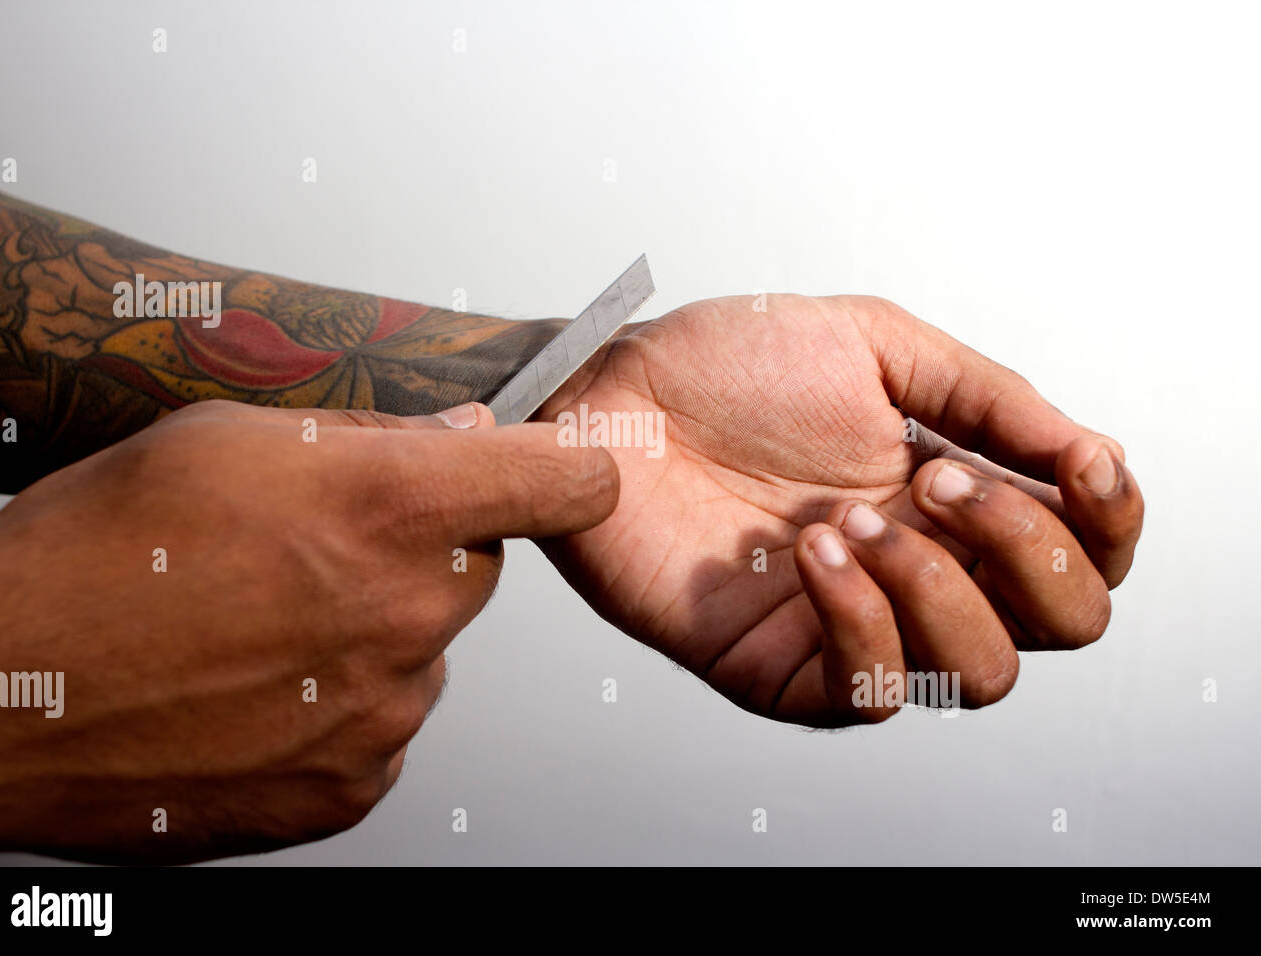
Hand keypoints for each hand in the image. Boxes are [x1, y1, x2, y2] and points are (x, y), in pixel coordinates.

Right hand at [0, 400, 616, 861]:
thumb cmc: (91, 557)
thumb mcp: (225, 436)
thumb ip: (373, 435)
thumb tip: (465, 435)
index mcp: (388, 509)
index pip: (562, 484)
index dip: (568, 471)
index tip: (560, 471)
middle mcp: (406, 615)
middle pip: (476, 568)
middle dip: (421, 551)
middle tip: (319, 551)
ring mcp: (384, 712)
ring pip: (425, 647)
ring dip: (372, 631)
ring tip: (264, 624)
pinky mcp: (354, 784)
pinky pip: (385, 721)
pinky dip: (341, 702)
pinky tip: (260, 684)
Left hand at [539, 295, 1142, 726]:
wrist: (610, 397)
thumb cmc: (727, 365)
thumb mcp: (877, 347)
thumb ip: (989, 399)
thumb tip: (1093, 455)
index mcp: (955, 499)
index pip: (1085, 551)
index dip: (1110, 522)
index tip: (1080, 465)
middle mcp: (921, 571)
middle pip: (1062, 626)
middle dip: (1028, 553)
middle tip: (936, 482)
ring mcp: (854, 626)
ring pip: (980, 674)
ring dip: (941, 589)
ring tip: (851, 517)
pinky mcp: (778, 668)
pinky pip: (868, 696)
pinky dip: (865, 624)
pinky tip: (816, 553)